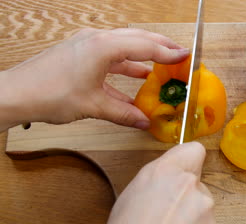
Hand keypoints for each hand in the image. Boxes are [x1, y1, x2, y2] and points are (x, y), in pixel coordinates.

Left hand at [0, 28, 188, 130]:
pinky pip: (110, 57)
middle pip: (136, 39)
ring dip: (143, 56)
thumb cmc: (49, 94)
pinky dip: (125, 66)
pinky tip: (135, 78)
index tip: (185, 55)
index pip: (144, 47)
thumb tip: (144, 121)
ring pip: (123, 46)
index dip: (167, 53)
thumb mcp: (93, 105)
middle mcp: (96, 41)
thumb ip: (123, 113)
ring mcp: (86, 46)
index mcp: (103, 47)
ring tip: (160, 66)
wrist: (15, 94)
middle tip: (178, 53)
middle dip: (159, 46)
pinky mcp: (79, 54)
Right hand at [92, 142, 221, 223]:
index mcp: (165, 174)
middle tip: (165, 221)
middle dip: (187, 201)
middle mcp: (191, 189)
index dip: (187, 163)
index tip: (183, 172)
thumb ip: (156, 183)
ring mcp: (207, 215)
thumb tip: (169, 182)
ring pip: (204, 213)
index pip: (193, 150)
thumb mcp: (129, 200)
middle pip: (198, 187)